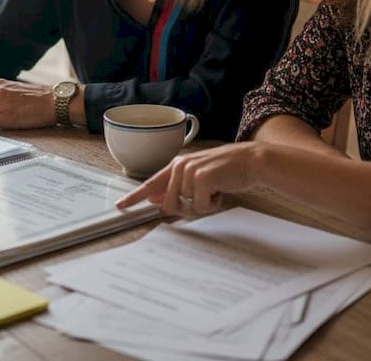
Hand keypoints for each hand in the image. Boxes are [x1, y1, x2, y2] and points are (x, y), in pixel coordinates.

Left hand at [116, 143, 263, 217]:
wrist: (249, 161)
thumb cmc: (226, 171)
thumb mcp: (197, 177)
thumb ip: (175, 187)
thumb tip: (156, 201)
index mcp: (176, 165)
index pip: (150, 183)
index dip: (134, 197)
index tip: (120, 205)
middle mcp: (180, 166)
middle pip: (168, 204)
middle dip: (185, 209)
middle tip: (203, 199)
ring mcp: (190, 172)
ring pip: (185, 207)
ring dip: (201, 206)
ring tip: (214, 191)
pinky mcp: (201, 179)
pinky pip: (200, 206)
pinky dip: (212, 205)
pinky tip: (220, 192)